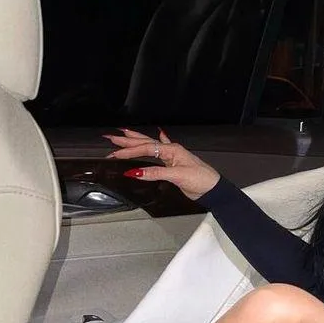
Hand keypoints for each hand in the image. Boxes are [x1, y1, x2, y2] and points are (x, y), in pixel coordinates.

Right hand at [103, 128, 220, 200]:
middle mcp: (171, 150)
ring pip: (151, 145)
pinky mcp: (173, 164)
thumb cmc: (201, 179)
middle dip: (128, 140)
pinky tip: (158, 133)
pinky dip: (157, 142)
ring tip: (124, 133)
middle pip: (146, 143)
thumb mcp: (177, 176)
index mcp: (172, 150)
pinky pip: (161, 150)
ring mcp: (172, 157)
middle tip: (111, 137)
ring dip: (137, 140)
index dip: (129, 151)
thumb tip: (136, 172)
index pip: (146, 148)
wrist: (213, 189)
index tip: (115, 154)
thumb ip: (156, 173)